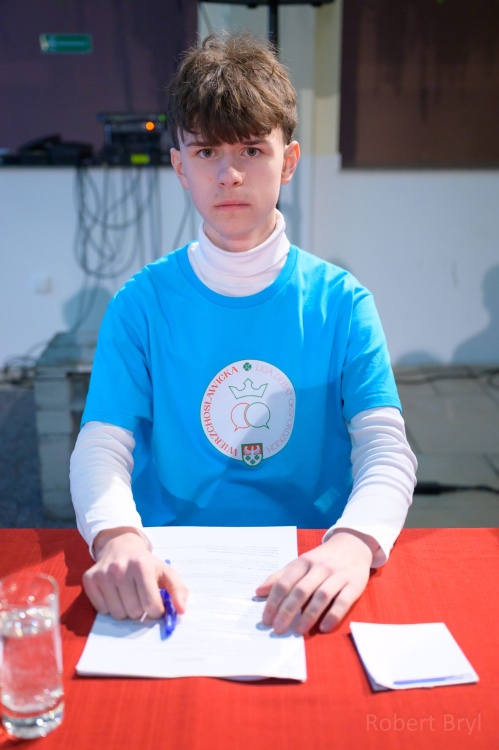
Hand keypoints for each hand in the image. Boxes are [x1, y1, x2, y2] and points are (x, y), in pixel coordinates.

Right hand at [82, 527, 188, 620]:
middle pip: (134, 612)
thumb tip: (182, 611)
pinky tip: (115, 593)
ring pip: (118, 614)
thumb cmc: (146, 563)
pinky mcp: (90, 579)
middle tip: (140, 596)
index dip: (156, 610)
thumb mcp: (166, 572)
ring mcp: (103, 574)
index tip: (155, 604)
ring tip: (128, 595)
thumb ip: (178, 591)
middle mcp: (120, 569)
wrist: (120, 546)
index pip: (151, 606)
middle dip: (140, 610)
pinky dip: (110, 607)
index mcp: (142, 566)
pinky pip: (102, 610)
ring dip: (125, 610)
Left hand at [255, 531, 374, 634]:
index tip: (266, 619)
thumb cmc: (322, 558)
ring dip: (309, 615)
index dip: (274, 601)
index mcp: (304, 561)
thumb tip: (259, 592)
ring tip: (298, 631)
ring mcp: (338, 575)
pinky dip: (333, 615)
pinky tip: (324, 628)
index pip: (285, 582)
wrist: (353, 544)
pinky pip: (343, 601)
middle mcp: (320, 567)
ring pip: (321, 596)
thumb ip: (281, 577)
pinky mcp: (355, 584)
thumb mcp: (301, 562)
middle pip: (301, 590)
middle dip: (287, 611)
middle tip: (278, 629)